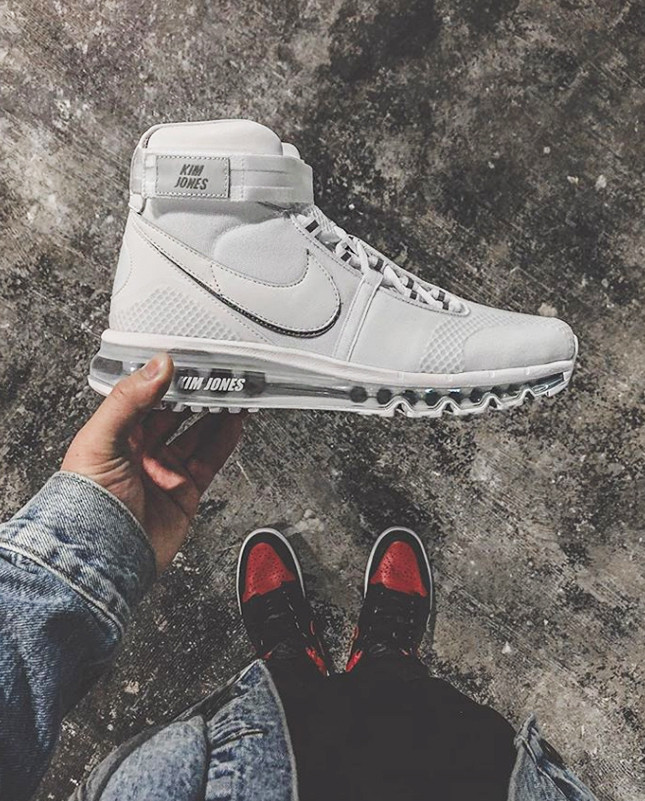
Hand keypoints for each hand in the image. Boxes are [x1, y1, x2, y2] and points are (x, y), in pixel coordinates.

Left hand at [62, 353, 243, 571]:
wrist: (104, 556)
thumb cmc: (88, 503)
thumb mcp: (102, 438)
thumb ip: (129, 399)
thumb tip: (158, 365)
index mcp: (115, 435)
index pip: (144, 398)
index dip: (166, 381)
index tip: (187, 364)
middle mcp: (140, 452)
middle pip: (175, 415)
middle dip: (195, 396)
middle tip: (216, 377)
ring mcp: (163, 472)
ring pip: (196, 436)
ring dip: (215, 415)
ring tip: (232, 395)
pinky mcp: (183, 492)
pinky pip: (209, 461)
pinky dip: (224, 441)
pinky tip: (234, 424)